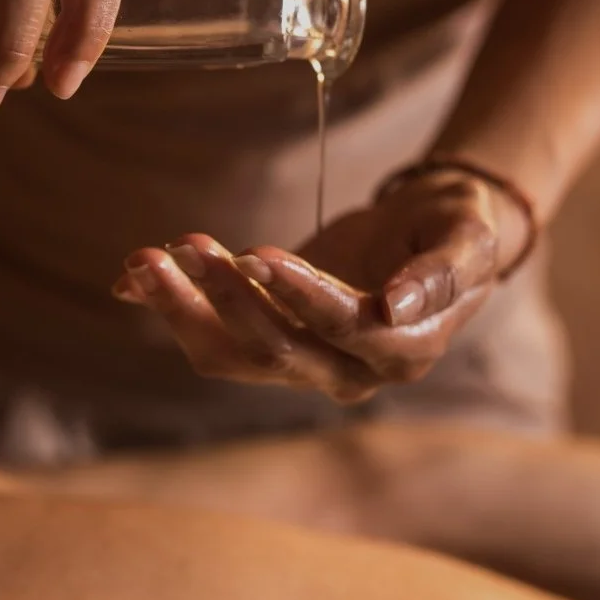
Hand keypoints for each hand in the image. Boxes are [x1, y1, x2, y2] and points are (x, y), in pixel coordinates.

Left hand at [113, 171, 525, 402]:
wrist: (429, 233)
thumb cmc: (454, 227)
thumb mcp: (467, 237)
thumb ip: (442, 272)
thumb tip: (396, 307)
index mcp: (402, 350)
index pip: (343, 329)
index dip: (300, 295)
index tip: (257, 254)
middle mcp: (348, 372)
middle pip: (275, 350)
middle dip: (225, 298)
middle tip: (186, 246)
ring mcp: (304, 363)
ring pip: (232, 355)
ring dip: (184, 309)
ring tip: (144, 260)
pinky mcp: (270, 342)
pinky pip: (213, 341)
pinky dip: (173, 310)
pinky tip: (132, 280)